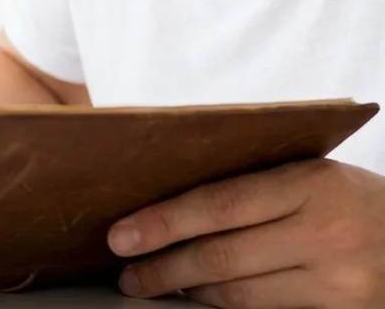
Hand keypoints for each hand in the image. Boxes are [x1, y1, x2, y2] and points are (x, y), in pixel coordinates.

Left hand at [109, 159, 384, 307]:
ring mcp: (338, 283)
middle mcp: (326, 235)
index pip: (218, 206)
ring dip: (189, 293)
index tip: (119, 237)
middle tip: (128, 274)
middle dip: (163, 269)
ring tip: (156, 286)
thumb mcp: (310, 175)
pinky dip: (228, 308)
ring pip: (239, 296)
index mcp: (310, 184)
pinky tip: (202, 299)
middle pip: (221, 258)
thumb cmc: (351, 200)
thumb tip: (164, 201)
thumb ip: (251, 186)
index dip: (162, 224)